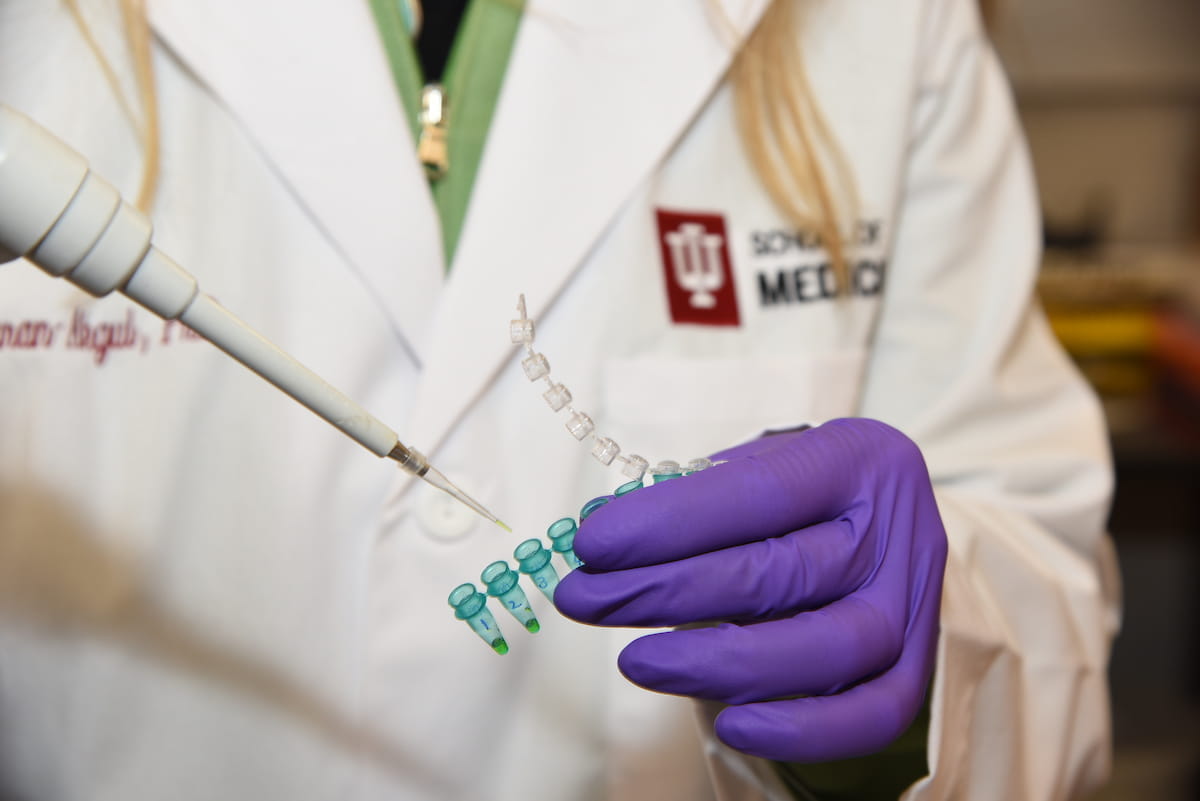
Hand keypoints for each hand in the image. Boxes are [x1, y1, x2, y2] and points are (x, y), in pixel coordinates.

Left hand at [554, 418, 947, 762]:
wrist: (890, 522)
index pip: (757, 493)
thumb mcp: (760, 466)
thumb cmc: (802, 493)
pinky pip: (873, 713)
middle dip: (665, 591)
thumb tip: (603, 529)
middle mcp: (895, 527)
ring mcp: (914, 602)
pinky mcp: (919, 665)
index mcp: (854, 457)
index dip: (668, 522)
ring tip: (637, 662)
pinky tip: (731, 724)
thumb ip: (695, 495)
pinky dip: (804, 729)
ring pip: (829, 648)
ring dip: (720, 663)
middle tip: (585, 599)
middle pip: (779, 573)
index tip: (591, 545)